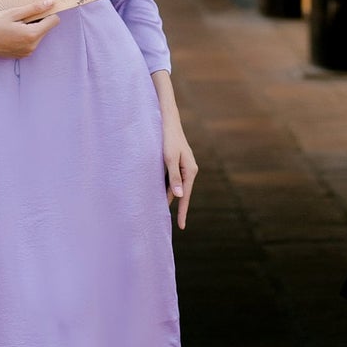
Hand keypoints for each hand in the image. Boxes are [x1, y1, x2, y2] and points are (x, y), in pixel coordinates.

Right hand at [0, 1, 59, 58]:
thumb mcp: (13, 13)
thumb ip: (34, 8)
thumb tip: (51, 3)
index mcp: (32, 35)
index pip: (54, 21)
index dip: (48, 12)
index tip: (38, 7)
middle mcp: (32, 46)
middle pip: (46, 28)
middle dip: (38, 20)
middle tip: (20, 16)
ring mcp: (27, 52)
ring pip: (38, 35)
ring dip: (31, 28)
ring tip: (14, 24)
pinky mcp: (21, 55)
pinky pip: (30, 42)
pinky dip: (25, 35)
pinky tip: (11, 32)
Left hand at [152, 68, 198, 228]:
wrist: (168, 119)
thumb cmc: (167, 138)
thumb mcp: (169, 158)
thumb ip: (173, 177)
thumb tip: (178, 196)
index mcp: (190, 170)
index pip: (185, 196)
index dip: (183, 212)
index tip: (181, 227)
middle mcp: (189, 170)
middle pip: (180, 192)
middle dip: (171, 204)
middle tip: (160, 219)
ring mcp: (183, 166)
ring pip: (174, 185)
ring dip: (166, 194)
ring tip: (155, 207)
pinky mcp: (176, 162)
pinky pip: (171, 178)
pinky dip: (164, 185)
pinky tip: (156, 190)